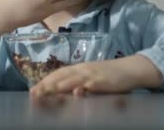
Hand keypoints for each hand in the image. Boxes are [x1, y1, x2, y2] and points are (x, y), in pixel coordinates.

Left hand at [29, 55, 163, 96]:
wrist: (131, 69)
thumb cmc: (110, 76)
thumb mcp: (91, 78)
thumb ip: (78, 83)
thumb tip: (64, 91)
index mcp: (79, 68)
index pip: (58, 74)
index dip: (45, 81)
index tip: (33, 90)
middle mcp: (83, 69)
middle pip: (61, 76)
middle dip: (46, 85)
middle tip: (34, 94)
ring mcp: (92, 74)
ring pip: (72, 79)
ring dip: (58, 86)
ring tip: (46, 93)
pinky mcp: (103, 80)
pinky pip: (91, 84)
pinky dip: (83, 88)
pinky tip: (76, 93)